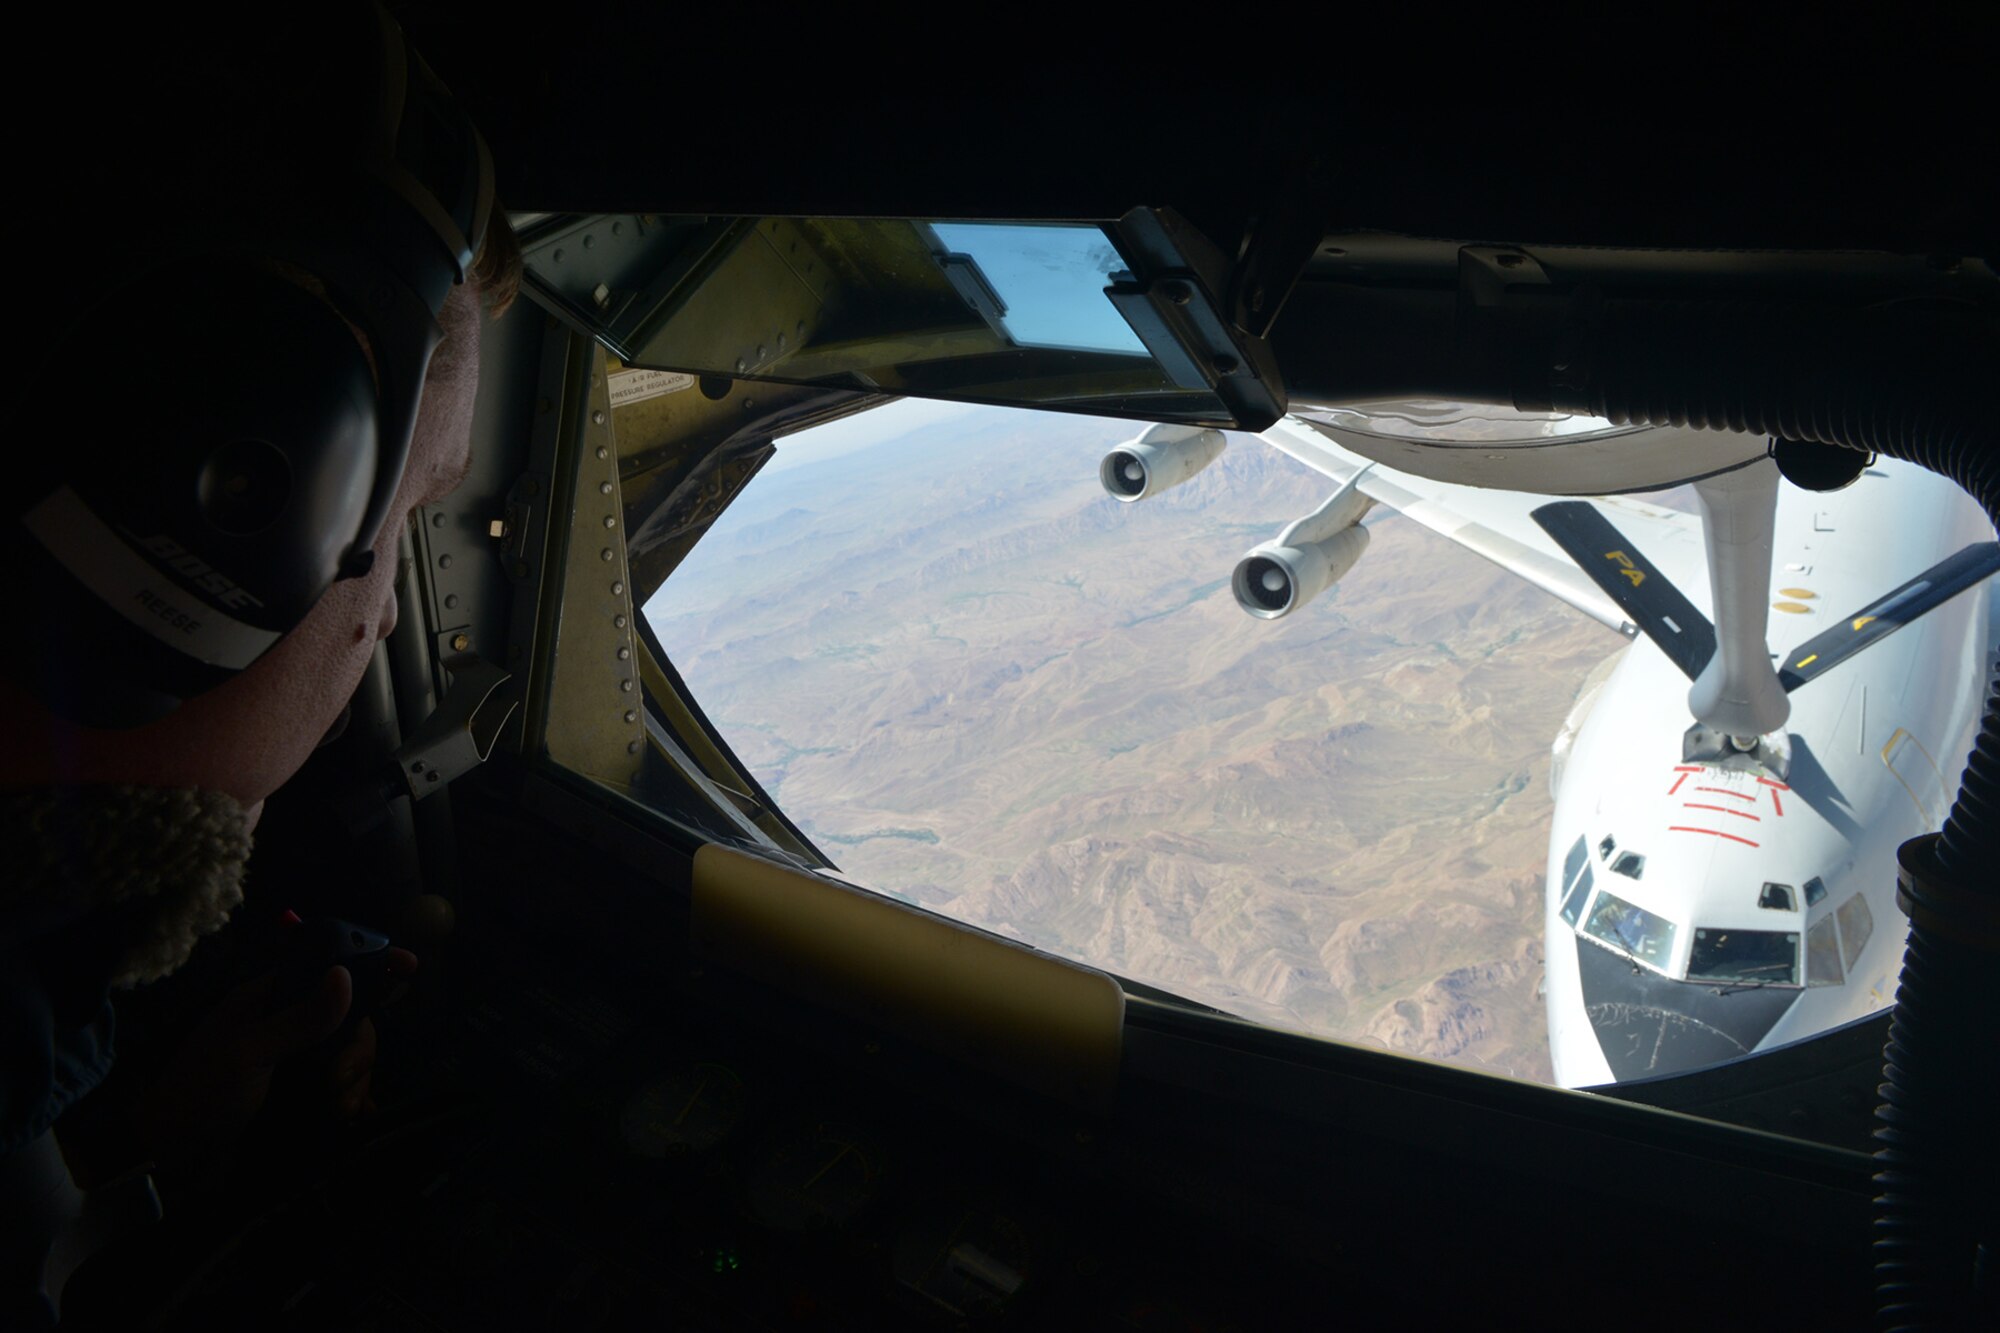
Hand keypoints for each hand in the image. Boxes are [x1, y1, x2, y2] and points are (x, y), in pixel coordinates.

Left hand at [131, 949, 416, 1164]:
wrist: (167, 1159)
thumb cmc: (200, 1096)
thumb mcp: (247, 1054)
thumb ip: (299, 1019)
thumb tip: (346, 975)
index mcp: (267, 999)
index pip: (325, 966)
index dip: (367, 963)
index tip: (409, 968)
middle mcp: (284, 1023)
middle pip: (349, 1017)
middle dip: (357, 1048)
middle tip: (340, 1081)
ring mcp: (293, 1059)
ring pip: (349, 1053)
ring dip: (356, 1079)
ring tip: (342, 1109)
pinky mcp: (298, 1093)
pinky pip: (342, 1085)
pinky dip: (355, 1097)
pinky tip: (357, 1115)